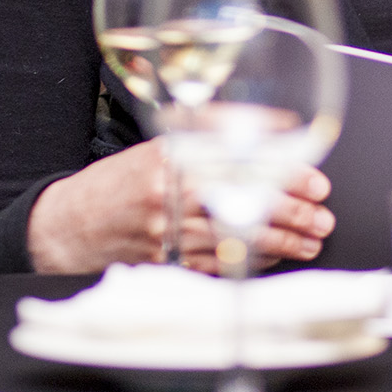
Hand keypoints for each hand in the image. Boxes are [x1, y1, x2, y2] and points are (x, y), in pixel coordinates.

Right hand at [26, 140, 332, 273]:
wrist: (69, 225)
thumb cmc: (120, 182)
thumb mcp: (160, 144)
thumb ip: (210, 130)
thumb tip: (271, 125)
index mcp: (170, 157)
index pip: (240, 163)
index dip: (284, 175)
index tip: (315, 182)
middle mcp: (167, 195)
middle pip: (244, 204)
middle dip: (291, 214)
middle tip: (322, 218)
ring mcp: (165, 234)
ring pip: (235, 239)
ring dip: (280, 243)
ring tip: (310, 242)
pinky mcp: (164, 263)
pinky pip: (216, 266)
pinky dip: (249, 262)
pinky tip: (274, 258)